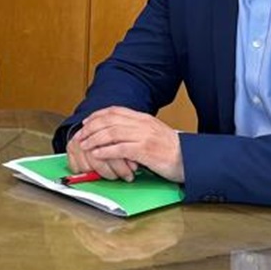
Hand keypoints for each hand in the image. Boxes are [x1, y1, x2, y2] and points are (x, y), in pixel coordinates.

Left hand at [66, 107, 183, 181]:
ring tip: (84, 145)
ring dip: (94, 139)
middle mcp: (142, 124)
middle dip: (91, 127)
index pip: (114, 111)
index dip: (97, 116)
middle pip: (109, 120)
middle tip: (80, 136)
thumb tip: (117, 133)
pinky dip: (105, 151)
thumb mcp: (153, 133)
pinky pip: (120, 148)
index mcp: (143, 118)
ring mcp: (144, 136)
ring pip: (112, 132)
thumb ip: (136, 130)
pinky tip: (97, 154)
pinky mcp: (145, 150)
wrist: (190, 158)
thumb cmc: (171, 149)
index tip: (86, 122)